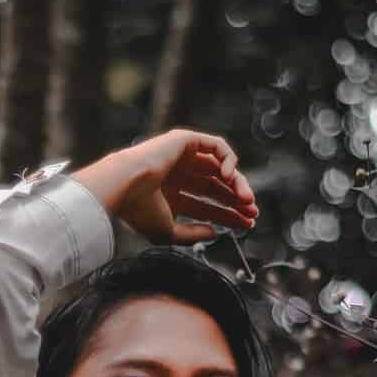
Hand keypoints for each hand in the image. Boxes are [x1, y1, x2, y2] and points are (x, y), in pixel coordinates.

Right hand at [72, 129, 258, 244]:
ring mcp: (183, 157)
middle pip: (216, 188)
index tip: (246, 225)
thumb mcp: (168, 233)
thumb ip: (192, 235)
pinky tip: (230, 177)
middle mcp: (178, 176)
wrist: (125, 186)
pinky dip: (228, 160)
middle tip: (252, 213)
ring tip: (246, 200)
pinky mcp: (187, 141)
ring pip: (220, 169)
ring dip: (237, 184)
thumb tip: (215, 233)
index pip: (206, 206)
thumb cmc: (139, 211)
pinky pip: (217, 147)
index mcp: (171, 197)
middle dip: (236, 201)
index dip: (227, 215)